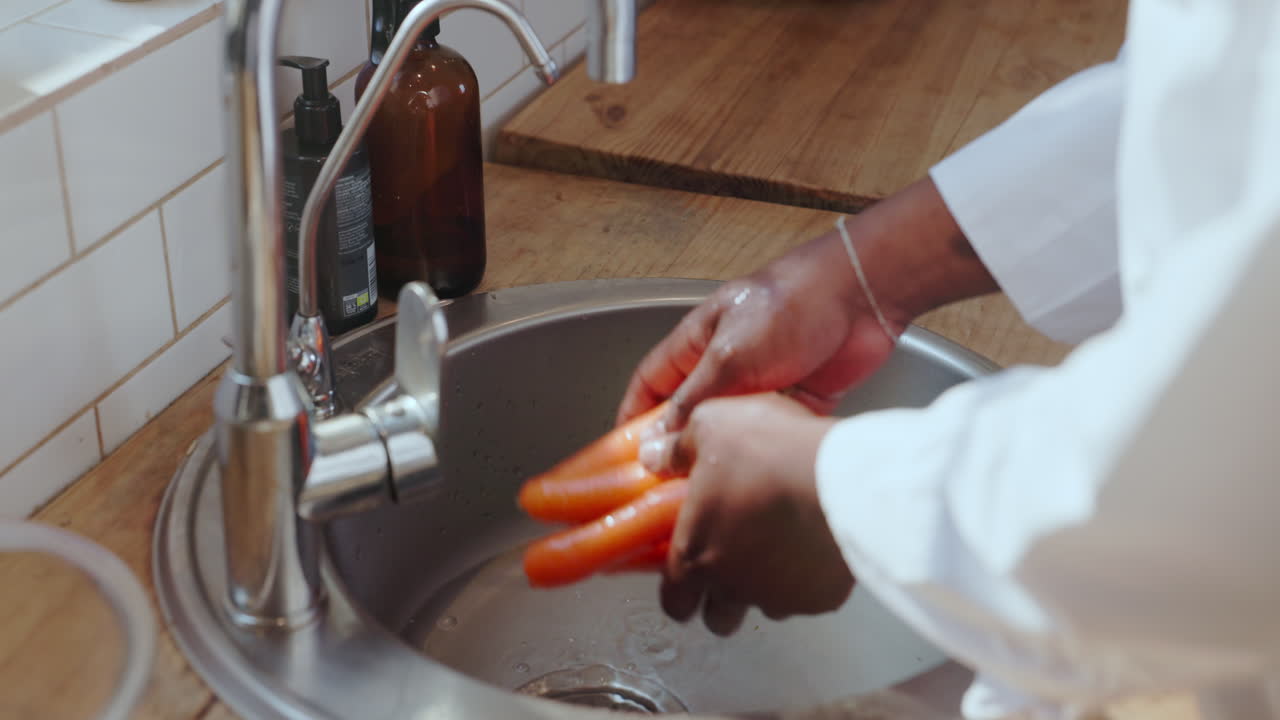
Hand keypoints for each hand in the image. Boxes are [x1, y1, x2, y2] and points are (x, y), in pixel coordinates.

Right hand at [616, 178, 997, 453]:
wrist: (862, 296)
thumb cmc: (788, 307)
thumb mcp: (729, 357)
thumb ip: (693, 402)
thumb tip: (656, 442)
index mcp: (698, 342)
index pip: (651, 384)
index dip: (632, 419)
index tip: (620, 458)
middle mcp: (726, 363)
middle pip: (691, 413)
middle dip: (678, 448)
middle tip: (665, 490)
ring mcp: (764, 382)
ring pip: (732, 428)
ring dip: (725, 453)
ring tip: (710, 493)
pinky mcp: (800, 399)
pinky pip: (772, 433)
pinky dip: (764, 452)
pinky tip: (756, 479)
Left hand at [653, 393, 853, 634]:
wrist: (841, 476)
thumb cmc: (771, 451)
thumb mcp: (710, 424)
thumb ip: (676, 447)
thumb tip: (653, 455)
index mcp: (696, 552)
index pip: (674, 601)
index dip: (679, 591)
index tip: (688, 572)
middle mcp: (733, 585)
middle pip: (719, 617)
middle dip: (723, 598)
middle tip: (735, 560)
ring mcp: (780, 596)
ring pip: (768, 607)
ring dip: (769, 585)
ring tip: (782, 545)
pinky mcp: (822, 596)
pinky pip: (810, 595)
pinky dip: (810, 577)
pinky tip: (815, 543)